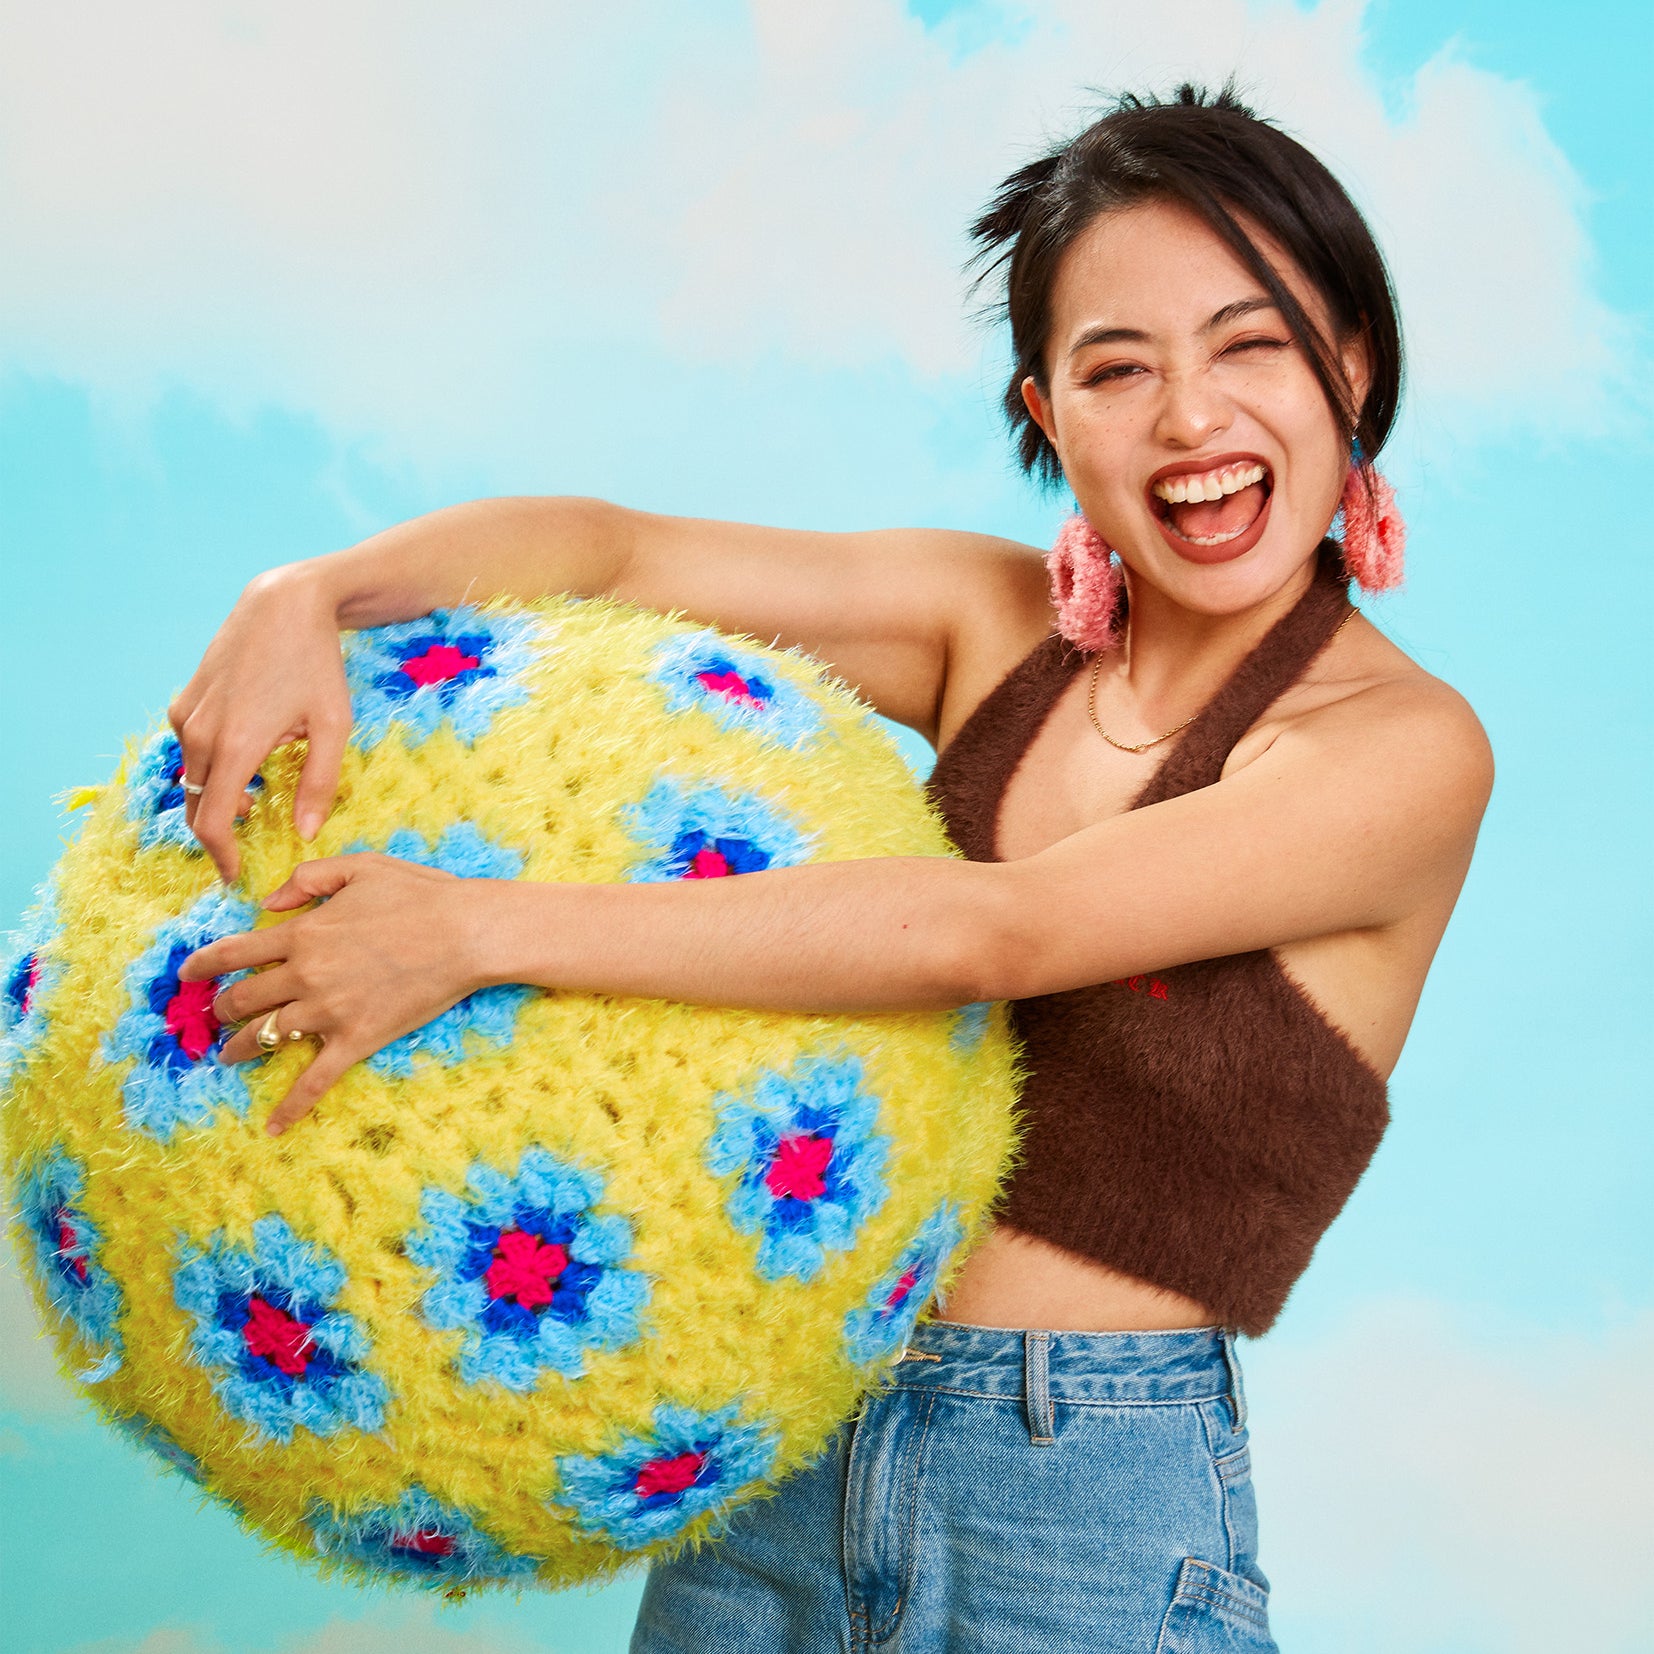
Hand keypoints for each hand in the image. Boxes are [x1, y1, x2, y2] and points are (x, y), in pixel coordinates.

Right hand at [168, 564, 353, 882]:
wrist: (283, 603)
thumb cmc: (316, 663)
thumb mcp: (333, 725)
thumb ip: (320, 784)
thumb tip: (306, 834)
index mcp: (236, 745)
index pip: (212, 822)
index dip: (221, 856)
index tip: (236, 875)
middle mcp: (200, 732)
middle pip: (196, 804)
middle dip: (218, 832)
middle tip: (247, 845)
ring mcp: (187, 713)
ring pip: (191, 776)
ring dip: (216, 795)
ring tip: (257, 798)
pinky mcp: (184, 699)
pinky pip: (190, 747)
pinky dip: (210, 765)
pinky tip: (245, 757)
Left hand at [180, 855, 498, 1135]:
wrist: (467, 932)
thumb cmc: (421, 894)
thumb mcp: (360, 866)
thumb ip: (308, 879)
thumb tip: (268, 903)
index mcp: (303, 933)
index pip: (233, 951)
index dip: (202, 964)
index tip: (186, 974)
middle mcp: (306, 974)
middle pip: (243, 998)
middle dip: (223, 1008)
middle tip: (216, 1016)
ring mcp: (328, 1011)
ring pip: (265, 1037)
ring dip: (239, 1049)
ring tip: (227, 1057)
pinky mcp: (356, 1039)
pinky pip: (314, 1081)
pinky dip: (291, 1106)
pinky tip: (273, 1127)